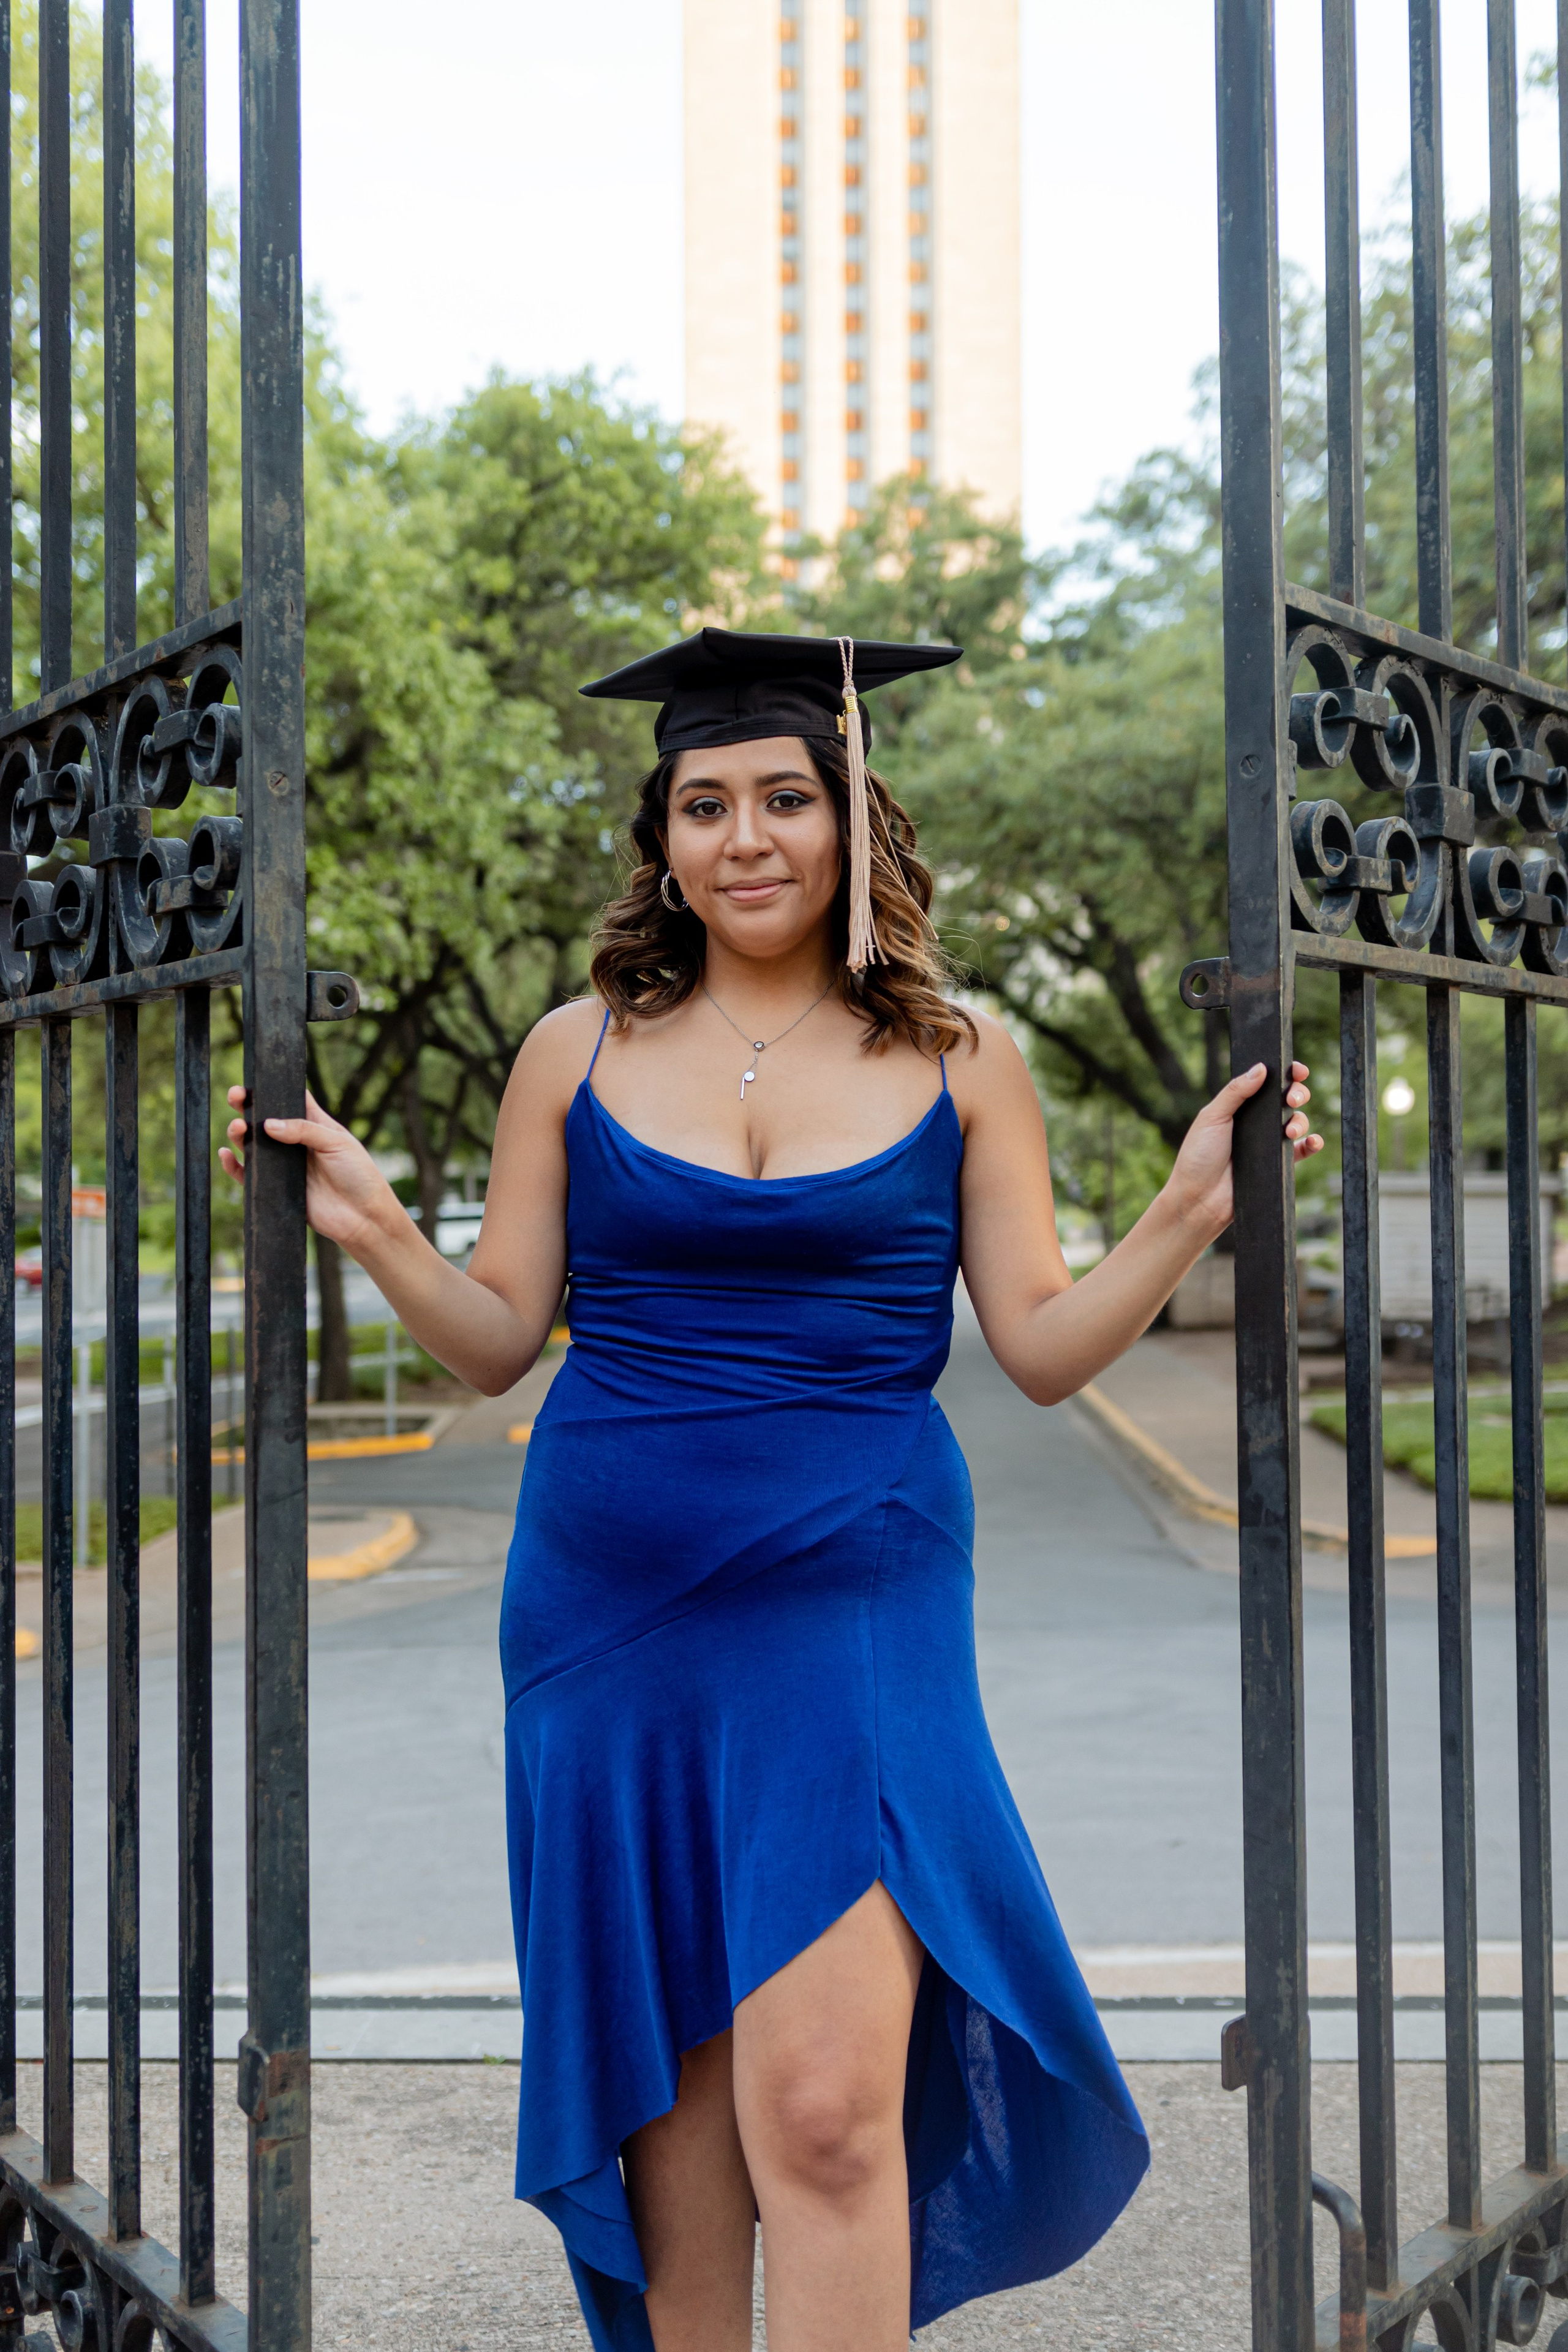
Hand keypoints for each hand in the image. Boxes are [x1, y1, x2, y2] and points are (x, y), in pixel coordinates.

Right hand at [219, 1084, 400, 1253]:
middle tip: (236, 1097)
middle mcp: (296, 1142)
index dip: (272, 1088)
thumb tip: (268, 1124)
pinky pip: (248, 1175)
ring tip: (237, 1127)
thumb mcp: (337, 1143)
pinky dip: (234, 1166)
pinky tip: (226, 1154)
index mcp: (313, 1124)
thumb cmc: (359, 1176)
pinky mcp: (277, 1188)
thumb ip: (304, 1130)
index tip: (255, 1080)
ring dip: (240, 1133)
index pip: (289, 1100)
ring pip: (253, 1145)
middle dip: (247, 1106)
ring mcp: (285, 1165)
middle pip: (264, 1119)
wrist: (363, 1218)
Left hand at [1163, 1061, 1323, 1238]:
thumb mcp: (1212, 1117)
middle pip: (1286, 1098)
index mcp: (1239, 1105)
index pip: (1266, 1083)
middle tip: (1291, 1099)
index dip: (1284, 1073)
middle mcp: (1256, 1122)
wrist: (1200, 1199)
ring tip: (1290, 1129)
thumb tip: (1261, 1067)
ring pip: (1297, 1121)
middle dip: (1297, 1093)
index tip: (1296, 1070)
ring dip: (1301, 1120)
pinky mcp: (1277, 1163)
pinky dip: (1312, 1143)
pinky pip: (1301, 1150)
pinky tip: (1313, 1141)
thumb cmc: (1198, 1157)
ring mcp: (1268, 1142)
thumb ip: (1235, 1092)